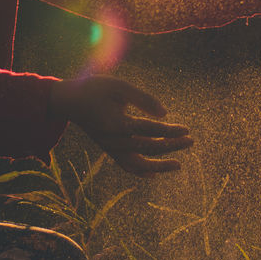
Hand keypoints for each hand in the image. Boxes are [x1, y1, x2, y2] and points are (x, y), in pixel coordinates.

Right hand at [47, 75, 192, 175]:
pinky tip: (154, 173)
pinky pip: (126, 166)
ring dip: (160, 166)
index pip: (150, 131)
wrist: (69, 101)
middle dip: (171, 145)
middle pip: (148, 148)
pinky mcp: (108, 150)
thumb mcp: (119, 87)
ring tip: (179, 165)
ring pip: (138, 164)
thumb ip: (142, 99)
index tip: (186, 130)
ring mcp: (111, 148)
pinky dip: (141, 171)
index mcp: (117, 124)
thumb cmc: (95, 89)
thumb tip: (165, 113)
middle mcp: (114, 141)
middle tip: (190, 141)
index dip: (170, 131)